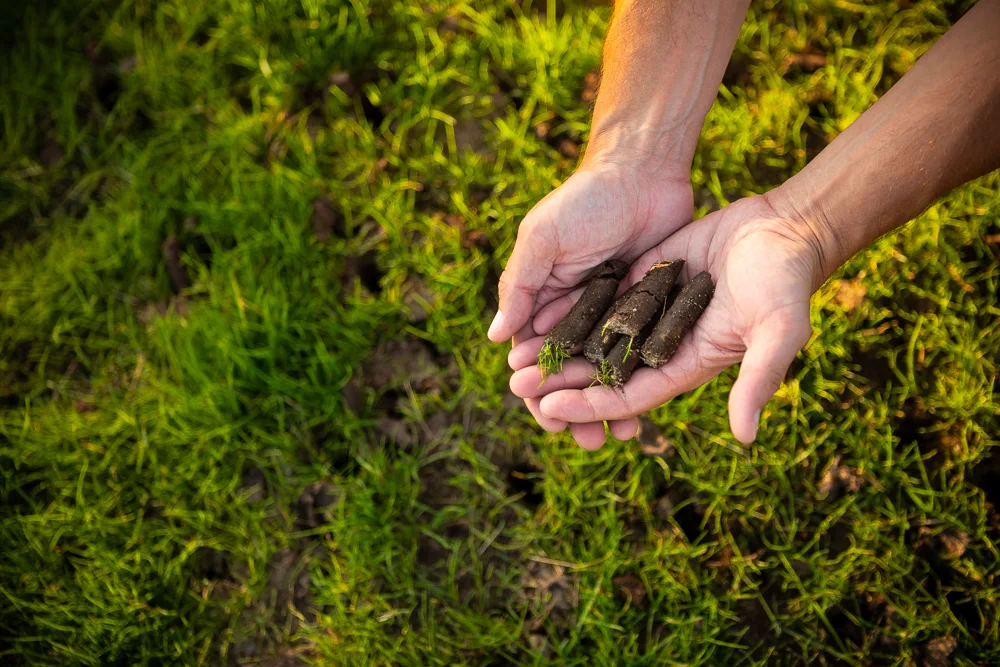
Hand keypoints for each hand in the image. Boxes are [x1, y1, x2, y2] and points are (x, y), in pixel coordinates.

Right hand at [488, 156, 693, 441]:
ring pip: (607, 370)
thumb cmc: (585, 199)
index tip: (548, 420)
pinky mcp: (649, 308)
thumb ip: (520, 286)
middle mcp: (576, 312)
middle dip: (574, 408)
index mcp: (542, 299)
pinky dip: (641, 380)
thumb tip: (494, 340)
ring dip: (609, 403)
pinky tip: (651, 406)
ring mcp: (614, 313)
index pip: (533, 357)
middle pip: (571, 373)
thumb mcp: (543, 237)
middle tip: (586, 442)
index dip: (538, 391)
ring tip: (621, 435)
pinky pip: (642, 352)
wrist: (643, 169)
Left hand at [507, 193, 826, 447]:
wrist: (786, 228)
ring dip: (559, 346)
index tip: (547, 406)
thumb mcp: (778, 332)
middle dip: (561, 380)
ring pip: (595, 336)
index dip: (589, 403)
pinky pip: (602, 299)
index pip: (629, 395)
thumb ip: (757, 381)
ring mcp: (653, 311)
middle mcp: (664, 344)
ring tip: (516, 354)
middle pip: (602, 371)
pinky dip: (572, 307)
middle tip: (516, 383)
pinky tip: (537, 310)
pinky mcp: (647, 278)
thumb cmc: (786, 283)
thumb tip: (746, 438)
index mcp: (687, 365)